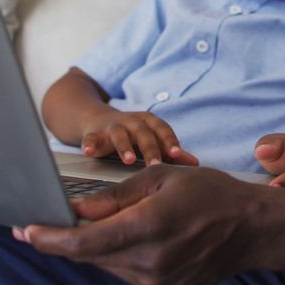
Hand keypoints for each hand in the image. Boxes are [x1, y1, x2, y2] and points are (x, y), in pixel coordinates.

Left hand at [16, 165, 267, 284]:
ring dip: (95, 245)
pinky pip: (126, 272)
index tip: (25, 230)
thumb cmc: (211, 194)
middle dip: (65, 239)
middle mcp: (150, 262)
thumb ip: (115, 197)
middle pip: (90, 255)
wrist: (253, 229)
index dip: (49, 238)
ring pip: (107, 264)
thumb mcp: (162, 179)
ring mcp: (158, 281)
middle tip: (42, 223)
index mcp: (149, 227)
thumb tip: (76, 210)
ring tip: (104, 222)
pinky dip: (117, 254)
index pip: (84, 242)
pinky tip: (129, 235)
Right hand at [81, 111, 198, 166]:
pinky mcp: (93, 134)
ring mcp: (112, 127)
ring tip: (128, 160)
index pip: (162, 130)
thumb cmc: (132, 134)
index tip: (177, 155)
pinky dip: (89, 144)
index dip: (169, 141)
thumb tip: (195, 163)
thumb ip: (170, 151)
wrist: (98, 120)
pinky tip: (89, 152)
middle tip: (156, 164)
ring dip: (124, 147)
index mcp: (149, 122)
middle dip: (150, 148)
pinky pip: (91, 138)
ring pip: (119, 135)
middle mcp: (132, 122)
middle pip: (143, 133)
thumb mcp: (151, 139)